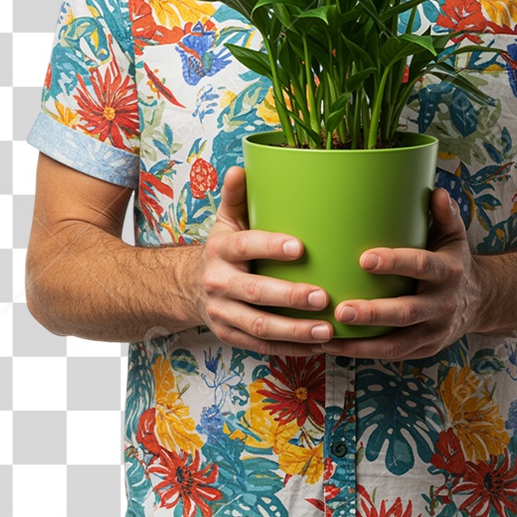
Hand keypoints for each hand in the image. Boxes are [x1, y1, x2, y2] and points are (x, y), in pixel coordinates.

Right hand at [193, 165, 333, 354]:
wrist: (189, 288)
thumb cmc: (222, 249)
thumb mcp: (225, 220)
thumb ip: (236, 196)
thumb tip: (241, 168)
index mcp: (220, 250)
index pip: (246, 247)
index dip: (271, 247)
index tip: (301, 247)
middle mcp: (219, 284)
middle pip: (256, 293)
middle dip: (291, 297)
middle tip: (324, 297)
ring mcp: (223, 314)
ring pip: (260, 326)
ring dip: (295, 331)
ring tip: (327, 330)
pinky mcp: (231, 337)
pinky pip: (263, 346)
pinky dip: (291, 348)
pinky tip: (317, 345)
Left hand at [318, 188, 482, 360]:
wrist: (480, 301)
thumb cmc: (454, 261)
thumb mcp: (454, 236)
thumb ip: (445, 215)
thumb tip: (437, 192)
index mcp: (448, 272)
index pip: (421, 266)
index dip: (394, 263)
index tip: (364, 259)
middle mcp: (442, 304)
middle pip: (406, 312)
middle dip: (373, 313)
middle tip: (341, 309)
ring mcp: (434, 331)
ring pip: (397, 342)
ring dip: (362, 343)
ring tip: (329, 335)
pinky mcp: (423, 350)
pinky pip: (392, 355)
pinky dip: (363, 353)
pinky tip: (335, 347)